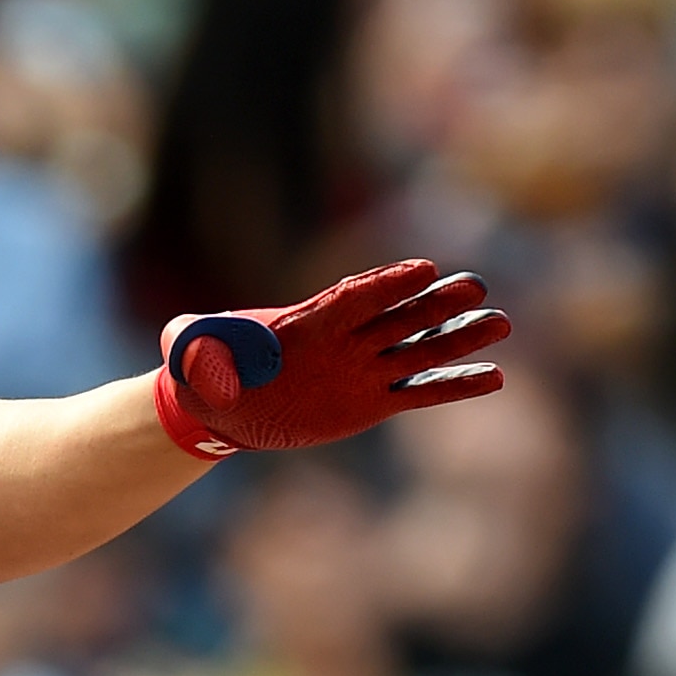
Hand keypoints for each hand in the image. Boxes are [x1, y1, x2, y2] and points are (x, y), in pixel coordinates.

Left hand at [153, 261, 508, 457]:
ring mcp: (361, 368)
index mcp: (305, 323)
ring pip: (418, 349)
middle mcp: (343, 340)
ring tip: (499, 323)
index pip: (351, 298)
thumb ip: (190, 341)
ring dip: (458, 337)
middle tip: (475, 287)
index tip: (423, 269)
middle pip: (396, 316)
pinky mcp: (371, 400)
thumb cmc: (205, 371)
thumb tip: (175, 336)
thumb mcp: (190, 354)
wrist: (222, 406)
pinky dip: (454, 385)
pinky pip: (419, 390)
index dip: (385, 285)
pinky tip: (494, 376)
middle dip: (434, 303)